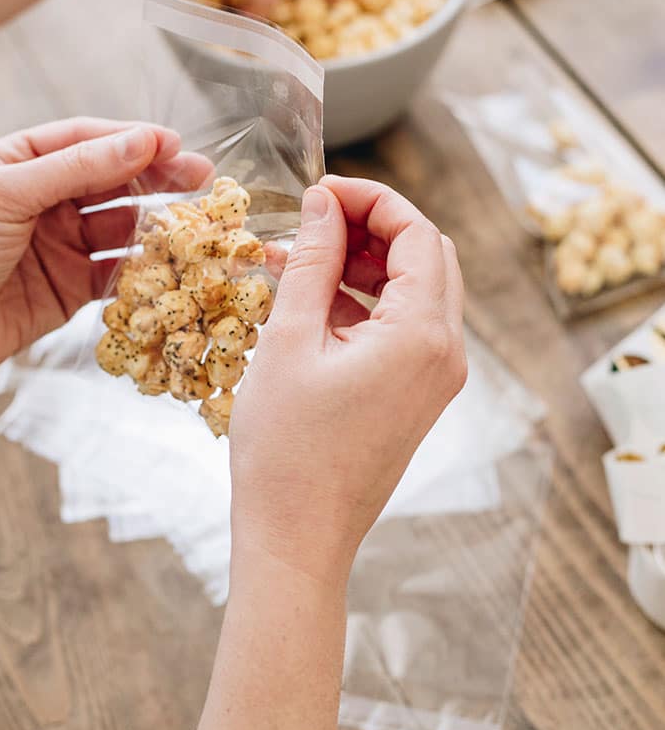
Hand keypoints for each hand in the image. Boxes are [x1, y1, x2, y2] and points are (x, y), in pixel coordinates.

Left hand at [0, 119, 209, 396]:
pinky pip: (117, 272)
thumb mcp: (5, 196)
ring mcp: (59, 245)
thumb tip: (140, 140)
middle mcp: (43, 200)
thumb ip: (76, 169)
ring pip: (121, 225)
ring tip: (195, 222)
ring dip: (157, 223)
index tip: (174, 144)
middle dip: (157, 177)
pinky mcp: (70, 289)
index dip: (132, 140)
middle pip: (113, 180)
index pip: (87, 140)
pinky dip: (144, 268)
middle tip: (202, 178)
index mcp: (19, 162)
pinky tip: (169, 263)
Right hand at [230, 176, 466, 583]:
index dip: (371, 199)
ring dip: (366, 262)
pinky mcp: (416, 396)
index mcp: (422, 335)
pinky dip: (365, 302)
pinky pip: (403, 328)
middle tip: (316, 217)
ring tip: (302, 255)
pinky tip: (311, 297)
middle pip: (428, 256)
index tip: (321, 190)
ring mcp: (435, 378)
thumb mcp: (289, 341)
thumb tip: (322, 204)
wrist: (297, 539)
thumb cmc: (286, 449)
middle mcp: (444, 354)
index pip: (418, 234)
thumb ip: (311, 261)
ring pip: (416, 290)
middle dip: (373, 226)